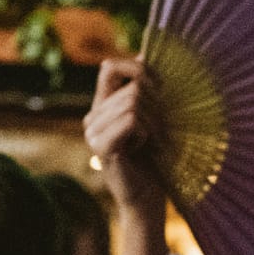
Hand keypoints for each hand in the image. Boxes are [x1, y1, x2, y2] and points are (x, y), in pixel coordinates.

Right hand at [84, 58, 169, 215]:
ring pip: (133, 103)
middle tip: (161, 132)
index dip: (137, 69)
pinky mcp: (101, 147)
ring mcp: (93, 131)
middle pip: (132, 88)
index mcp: (102, 106)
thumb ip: (145, 90)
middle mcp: (93, 116)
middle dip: (157, 107)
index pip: (110, 66)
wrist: (148, 200)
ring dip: (155, 124)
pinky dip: (147, 133)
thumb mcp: (153, 119)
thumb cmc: (154, 161)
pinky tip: (145, 148)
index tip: (161, 87)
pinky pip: (131, 121)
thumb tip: (144, 54)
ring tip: (155, 143)